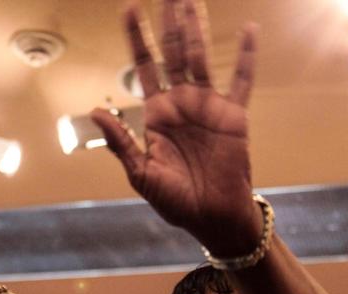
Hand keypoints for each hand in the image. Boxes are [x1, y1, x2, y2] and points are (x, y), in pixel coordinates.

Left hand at [91, 0, 261, 256]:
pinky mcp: (234, 115)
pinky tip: (249, 29)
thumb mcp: (142, 174)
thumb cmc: (176, 201)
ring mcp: (208, 106)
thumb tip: (99, 110)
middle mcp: (182, 103)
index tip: (130, 8)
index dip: (137, 37)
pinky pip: (241, 80)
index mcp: (157, 114)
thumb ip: (122, 142)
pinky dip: (246, 55)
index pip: (144, 67)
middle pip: (173, 52)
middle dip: (168, 21)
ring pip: (201, 57)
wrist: (212, 218)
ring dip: (197, 27)